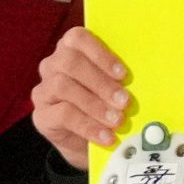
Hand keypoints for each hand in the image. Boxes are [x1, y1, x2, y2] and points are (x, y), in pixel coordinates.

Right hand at [33, 27, 129, 161]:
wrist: (87, 145)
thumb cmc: (104, 109)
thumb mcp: (114, 91)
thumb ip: (120, 81)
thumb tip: (142, 81)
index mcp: (72, 51)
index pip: (78, 38)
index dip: (100, 53)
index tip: (123, 74)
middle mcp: (53, 66)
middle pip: (70, 62)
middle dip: (101, 82)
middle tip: (124, 101)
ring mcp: (45, 90)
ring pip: (63, 86)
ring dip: (95, 104)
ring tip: (117, 120)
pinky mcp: (42, 116)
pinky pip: (62, 115)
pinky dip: (88, 126)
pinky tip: (105, 136)